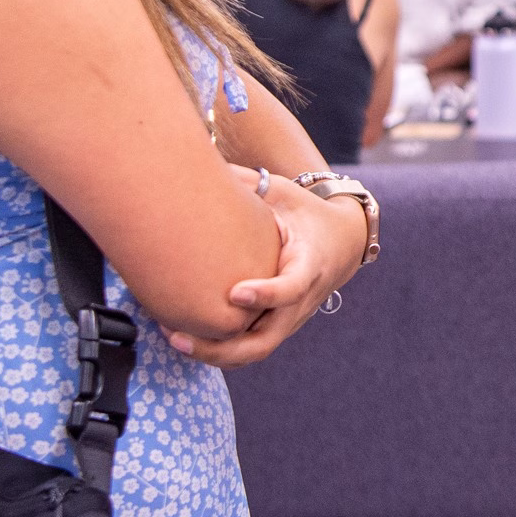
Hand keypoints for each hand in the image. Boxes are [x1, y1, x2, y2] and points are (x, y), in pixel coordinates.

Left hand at [165, 172, 370, 368]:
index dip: (266, 294)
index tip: (235, 293)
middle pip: (266, 339)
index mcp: (308, 264)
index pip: (291, 288)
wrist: (342, 242)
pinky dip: (220, 350)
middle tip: (179, 335)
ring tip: (174, 339)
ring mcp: (291, 319)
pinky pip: (251, 347)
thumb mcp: (284, 193)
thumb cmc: (306, 213)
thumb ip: (249, 183)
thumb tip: (205, 162)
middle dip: (222, 346)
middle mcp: (302, 300)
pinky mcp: (279, 326)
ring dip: (214, 354)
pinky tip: (185, 338)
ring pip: (255, 351)